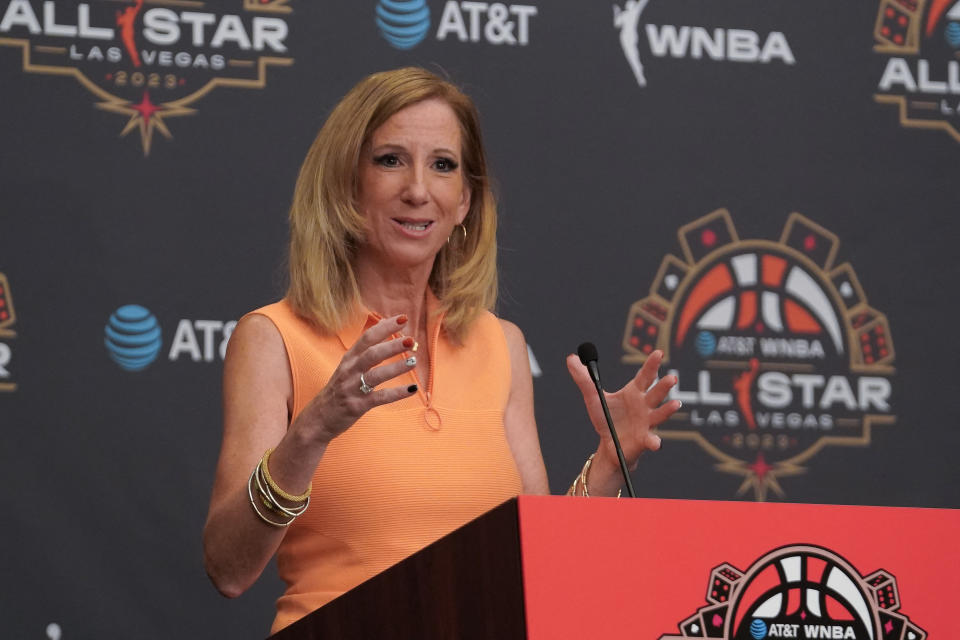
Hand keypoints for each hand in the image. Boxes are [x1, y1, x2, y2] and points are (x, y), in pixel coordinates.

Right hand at [293, 315, 417, 443]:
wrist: (317, 419)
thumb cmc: (338, 391)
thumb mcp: (347, 368)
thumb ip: (364, 351)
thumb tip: (385, 330)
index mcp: (348, 359)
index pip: (367, 338)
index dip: (384, 327)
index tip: (402, 318)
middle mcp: (349, 371)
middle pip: (372, 353)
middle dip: (391, 345)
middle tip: (410, 340)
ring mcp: (352, 389)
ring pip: (376, 375)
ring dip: (396, 367)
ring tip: (413, 361)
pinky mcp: (357, 406)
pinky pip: (380, 398)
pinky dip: (396, 393)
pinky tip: (412, 389)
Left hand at [566, 349, 679, 470]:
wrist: (608, 445)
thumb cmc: (606, 419)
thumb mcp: (593, 397)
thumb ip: (584, 378)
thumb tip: (571, 358)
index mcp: (634, 392)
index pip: (645, 376)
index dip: (652, 364)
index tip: (658, 353)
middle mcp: (644, 406)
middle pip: (656, 393)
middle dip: (664, 386)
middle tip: (672, 378)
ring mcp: (647, 423)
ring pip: (659, 414)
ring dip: (668, 410)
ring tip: (675, 404)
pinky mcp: (644, 440)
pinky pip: (651, 440)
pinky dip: (654, 441)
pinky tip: (655, 443)